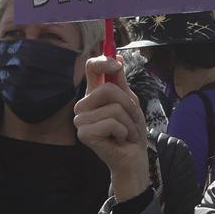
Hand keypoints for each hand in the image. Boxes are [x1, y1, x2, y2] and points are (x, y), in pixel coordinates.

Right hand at [73, 57, 151, 198]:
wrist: (133, 157)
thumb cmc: (131, 131)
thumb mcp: (131, 103)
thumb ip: (122, 82)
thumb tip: (117, 56)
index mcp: (94, 94)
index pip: (91, 68)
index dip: (102, 61)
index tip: (117, 64)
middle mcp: (84, 105)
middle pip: (107, 88)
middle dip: (128, 105)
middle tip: (130, 119)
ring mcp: (81, 120)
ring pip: (113, 108)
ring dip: (128, 121)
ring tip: (126, 132)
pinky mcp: (84, 134)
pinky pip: (112, 122)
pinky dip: (123, 131)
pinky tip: (120, 139)